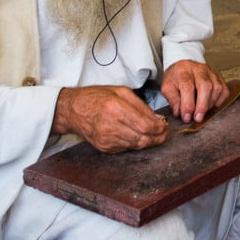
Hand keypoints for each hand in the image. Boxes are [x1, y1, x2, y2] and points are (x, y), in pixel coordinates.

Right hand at [53, 85, 168, 152]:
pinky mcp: (104, 147)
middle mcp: (111, 126)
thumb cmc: (97, 96)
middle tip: (165, 133)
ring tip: (154, 134)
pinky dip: (135, 143)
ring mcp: (106, 140)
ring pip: (136, 146)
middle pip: (143, 139)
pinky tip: (138, 135)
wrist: (73, 110)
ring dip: (148, 141)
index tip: (166, 126)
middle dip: (158, 138)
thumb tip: (157, 119)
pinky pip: (126, 148)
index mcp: (116, 109)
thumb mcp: (121, 91)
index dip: (160, 129)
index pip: (145, 126)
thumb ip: (141, 105)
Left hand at [161, 60, 229, 123]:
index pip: (187, 87)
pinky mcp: (219, 76)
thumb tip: (179, 113)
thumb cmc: (176, 79)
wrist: (184, 67)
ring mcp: (211, 72)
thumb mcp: (167, 87)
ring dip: (210, 103)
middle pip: (205, 86)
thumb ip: (173, 100)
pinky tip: (211, 105)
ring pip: (217, 88)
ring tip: (202, 111)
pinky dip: (220, 100)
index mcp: (183, 71)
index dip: (188, 104)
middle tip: (197, 118)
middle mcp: (199, 69)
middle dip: (202, 105)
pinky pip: (224, 89)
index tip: (186, 117)